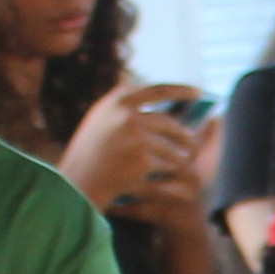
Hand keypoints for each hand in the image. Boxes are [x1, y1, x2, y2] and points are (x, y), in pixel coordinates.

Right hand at [64, 81, 213, 223]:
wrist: (75, 184)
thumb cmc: (87, 154)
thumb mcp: (99, 121)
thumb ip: (124, 109)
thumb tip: (164, 108)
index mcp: (117, 101)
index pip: (158, 90)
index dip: (181, 91)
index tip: (199, 93)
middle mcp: (128, 116)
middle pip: (169, 124)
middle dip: (184, 136)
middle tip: (193, 144)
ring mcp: (137, 138)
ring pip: (171, 148)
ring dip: (178, 159)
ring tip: (181, 164)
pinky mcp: (143, 162)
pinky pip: (166, 167)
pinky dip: (168, 176)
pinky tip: (169, 182)